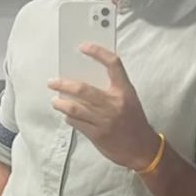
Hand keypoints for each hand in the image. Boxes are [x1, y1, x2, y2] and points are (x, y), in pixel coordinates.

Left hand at [48, 44, 159, 170]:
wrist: (142, 149)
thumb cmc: (134, 122)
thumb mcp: (129, 100)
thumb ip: (111, 90)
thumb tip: (84, 81)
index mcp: (125, 91)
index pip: (113, 64)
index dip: (98, 52)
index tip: (84, 47)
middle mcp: (115, 103)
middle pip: (83, 89)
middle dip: (63, 84)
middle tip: (53, 82)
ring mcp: (105, 120)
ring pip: (75, 108)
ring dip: (61, 103)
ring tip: (55, 101)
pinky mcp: (98, 135)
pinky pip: (77, 123)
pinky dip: (69, 118)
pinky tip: (67, 116)